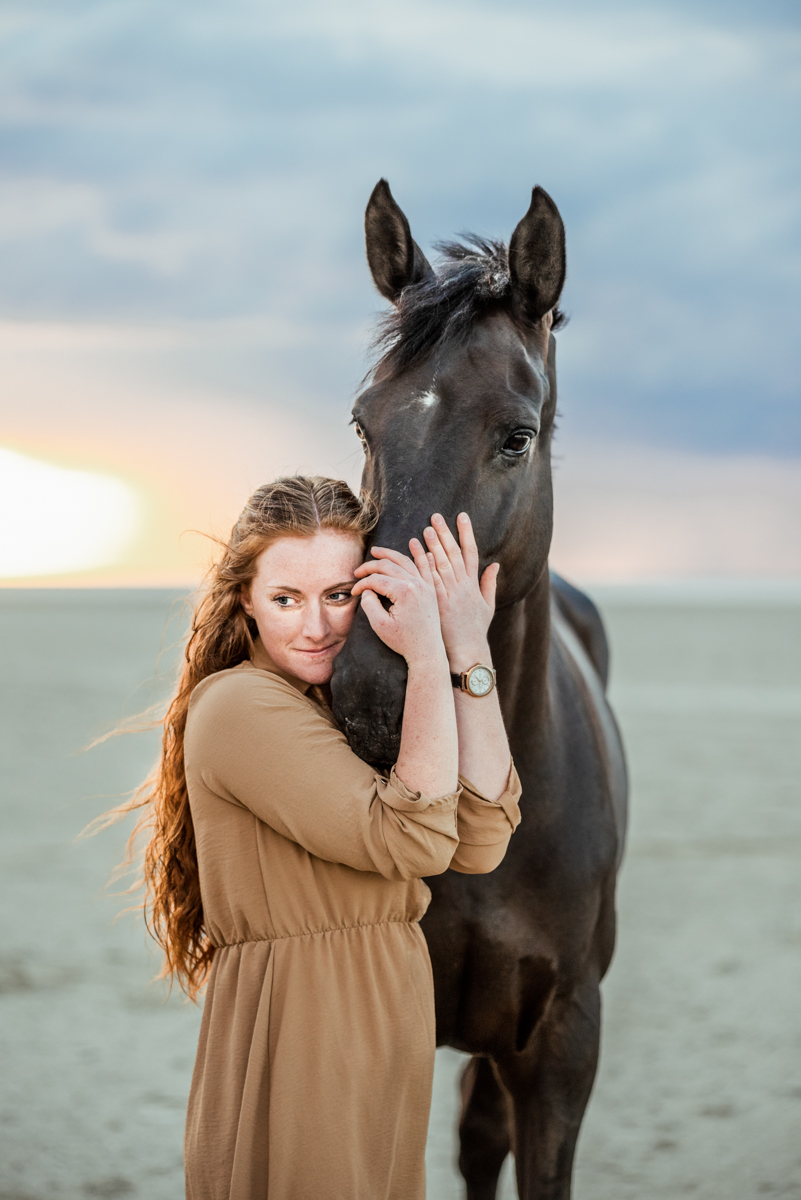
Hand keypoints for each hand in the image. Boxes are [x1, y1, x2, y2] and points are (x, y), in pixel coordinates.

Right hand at [351, 542, 446, 667]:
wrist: (427, 651)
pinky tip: (414, 545)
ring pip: (406, 561)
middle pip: (389, 565)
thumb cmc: (403, 641)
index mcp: (403, 592)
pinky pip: (424, 567)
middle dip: (370, 566)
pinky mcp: (430, 590)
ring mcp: (425, 586)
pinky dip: (419, 555)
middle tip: (358, 571)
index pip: (376, 579)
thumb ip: (369, 604)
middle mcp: (416, 584)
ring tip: (377, 551)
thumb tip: (367, 590)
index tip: (354, 593)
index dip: (361, 584)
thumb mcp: (379, 625)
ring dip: (390, 554)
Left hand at [415, 512, 497, 670]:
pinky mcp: (437, 603)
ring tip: (426, 528)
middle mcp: (462, 587)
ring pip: (441, 564)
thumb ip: (490, 584)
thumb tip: (495, 564)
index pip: (470, 552)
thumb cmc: (475, 631)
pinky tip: (417, 551)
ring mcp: (449, 594)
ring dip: (433, 545)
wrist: (466, 651)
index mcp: (473, 585)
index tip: (462, 516)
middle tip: (436, 516)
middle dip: (445, 533)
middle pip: (454, 554)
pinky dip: (424, 565)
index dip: (466, 533)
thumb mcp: (488, 606)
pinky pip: (430, 580)